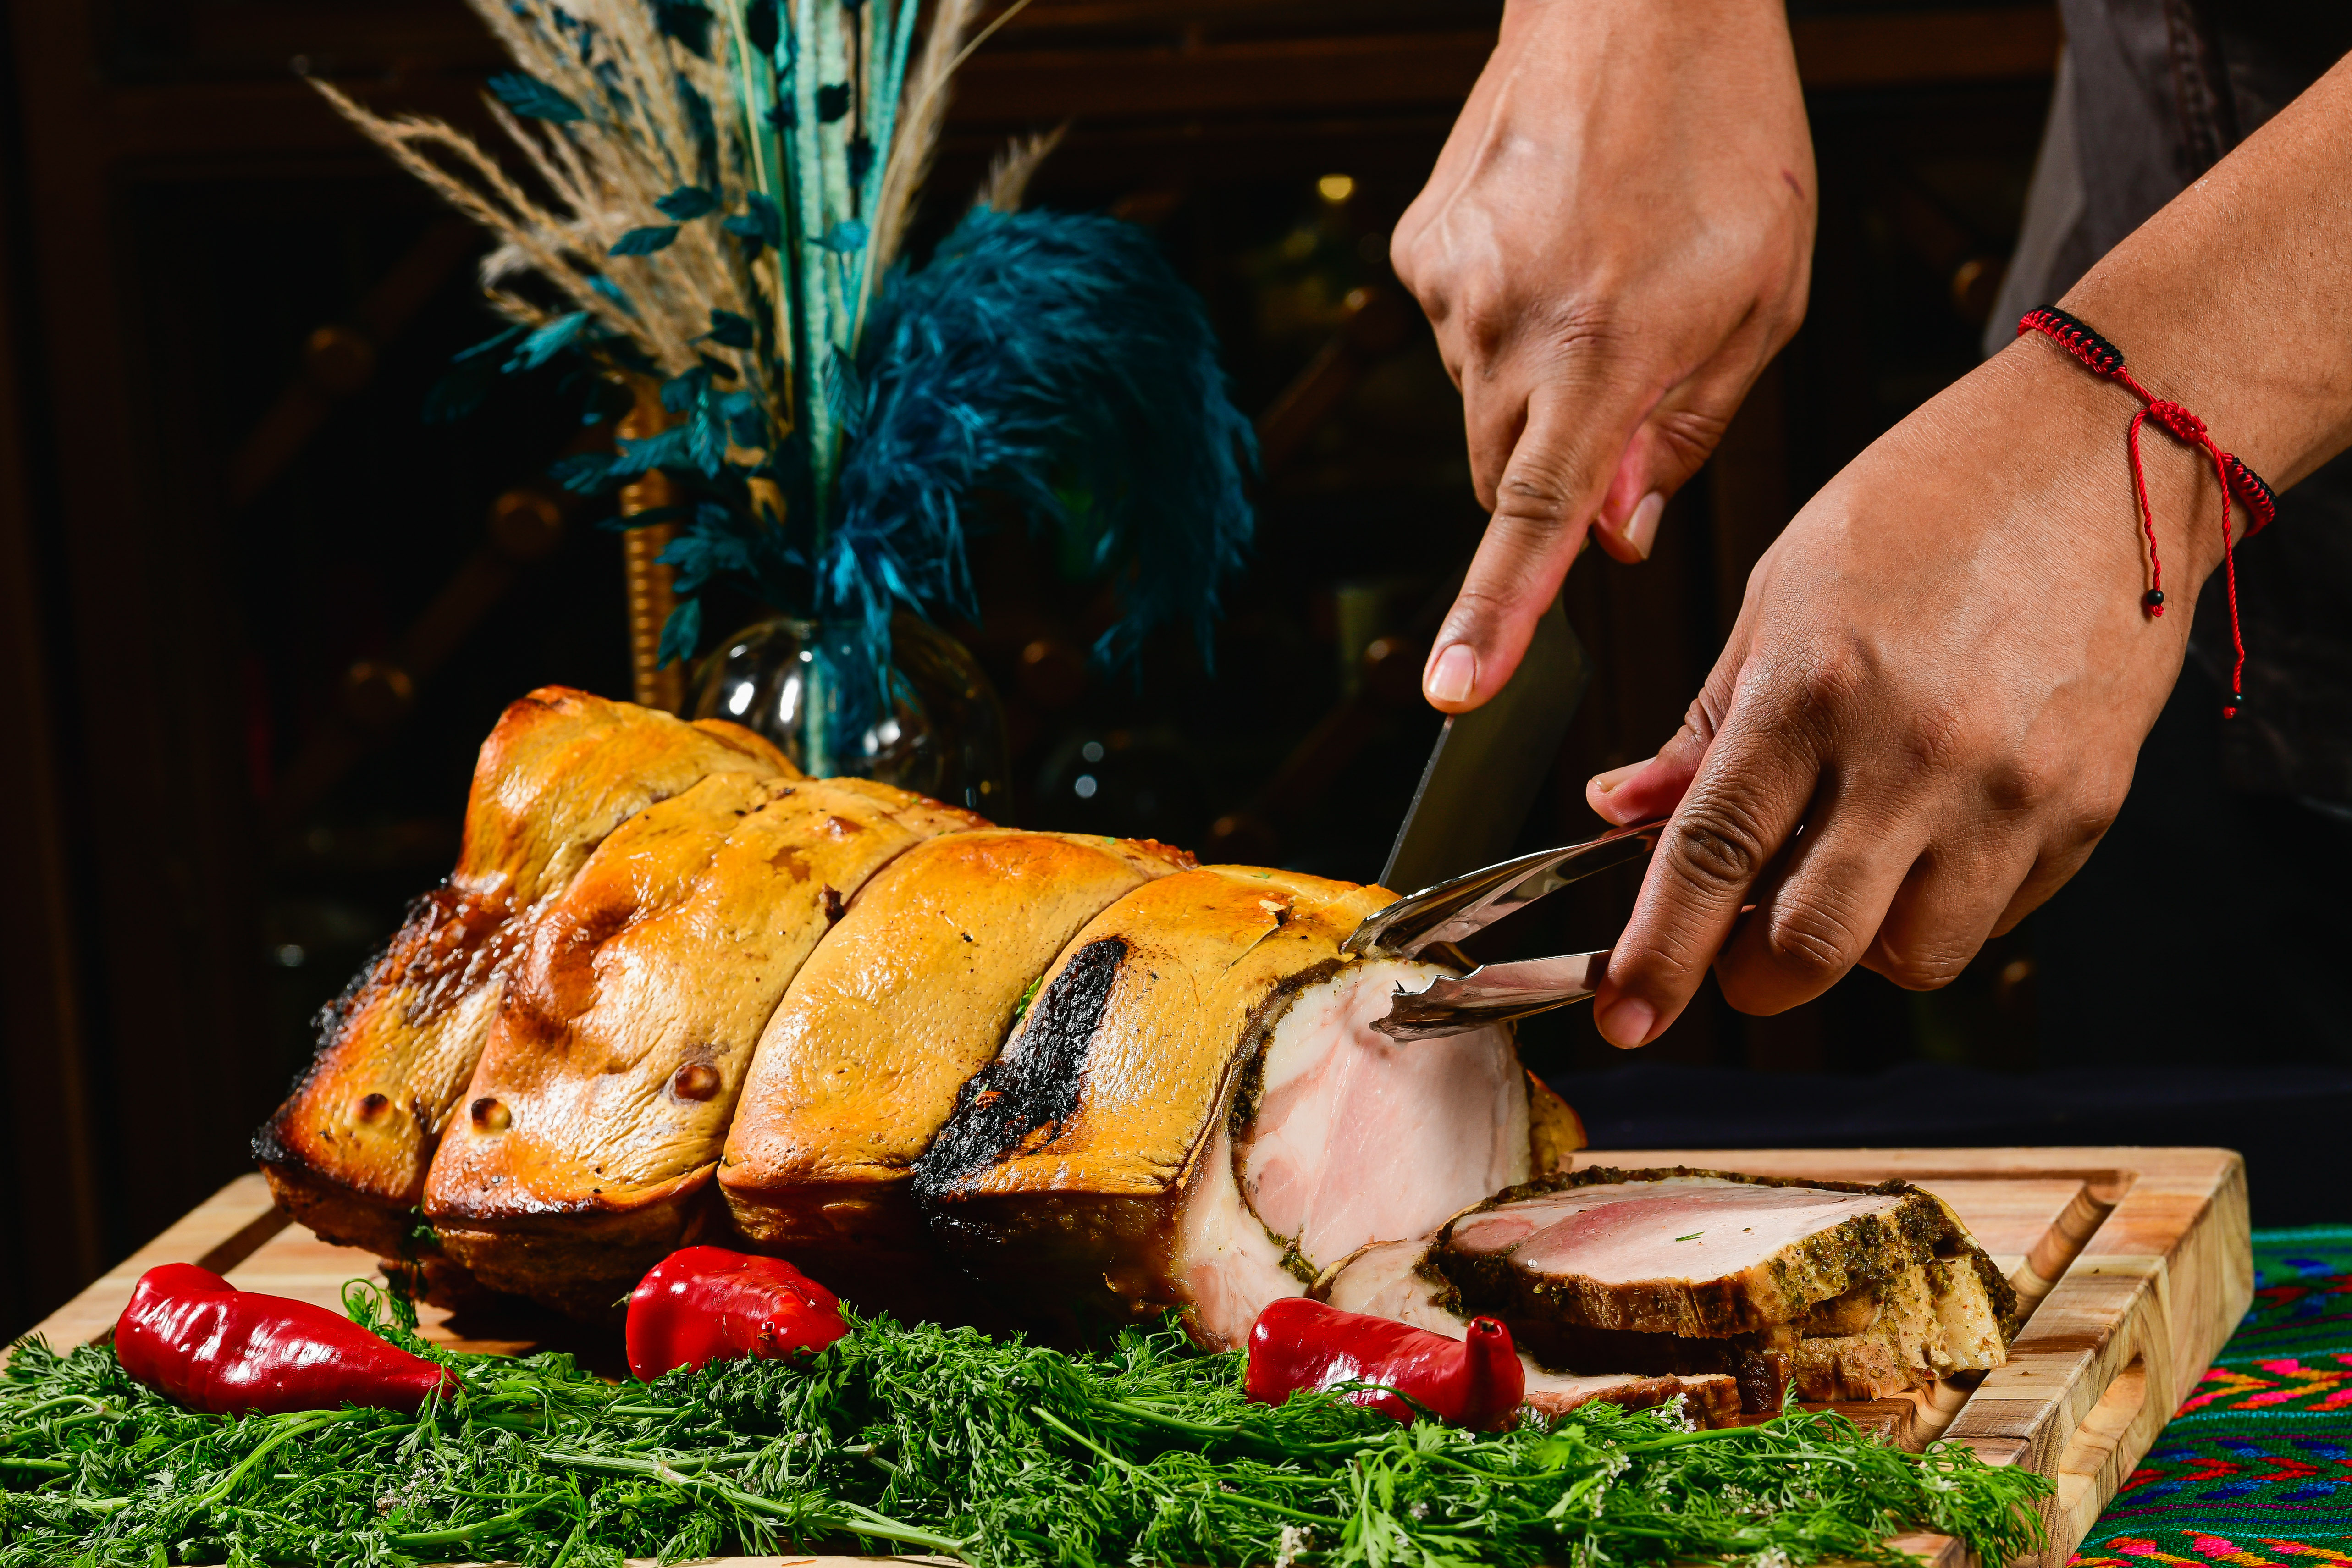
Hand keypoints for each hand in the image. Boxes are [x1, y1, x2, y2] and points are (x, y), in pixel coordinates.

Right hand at [1392, 0, 1814, 711]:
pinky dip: (1506, 318)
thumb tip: (1619, 537)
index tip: (1453, 692)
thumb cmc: (1728, 137)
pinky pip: (1456, 330)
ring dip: (1539, 384)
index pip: (1536, 520)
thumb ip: (1687, 432)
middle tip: (1633, 388)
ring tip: (1603, 277)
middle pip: (1507, 474)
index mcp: (1607, 346)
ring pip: (1482, 402)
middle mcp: (1505, 324)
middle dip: (1560, 469)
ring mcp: (1448, 283)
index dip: (1495, 617)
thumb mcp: (1763, 298)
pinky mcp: (1418, 247)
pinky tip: (1556, 243)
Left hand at [1581, 339, 2228, 1044]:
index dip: (1659, 957)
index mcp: (1811, 688)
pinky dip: (1943, 908)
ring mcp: (2008, 788)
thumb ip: (1704, 723)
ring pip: (1909, 957)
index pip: (1710, 858)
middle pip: (1810, 945)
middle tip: (1739, 952)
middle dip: (1756, 977)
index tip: (1624, 1017)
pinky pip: (1995, 919)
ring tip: (1848, 877)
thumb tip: (1622, 811)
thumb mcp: (1783, 591)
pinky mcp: (2086, 807)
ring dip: (1858, 950)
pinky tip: (1933, 836)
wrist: (2103, 455)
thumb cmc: (1925, 505)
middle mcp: (1911, 751)